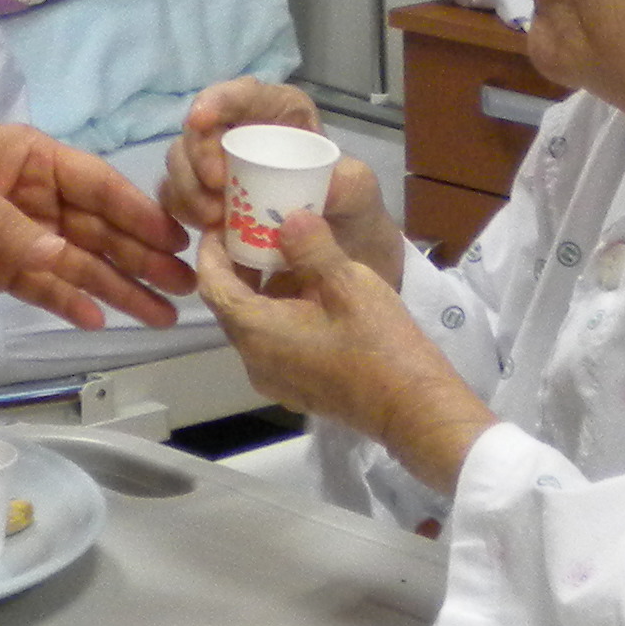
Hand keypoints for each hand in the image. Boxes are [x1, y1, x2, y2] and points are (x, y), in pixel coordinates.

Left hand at [0, 114, 191, 330]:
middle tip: (186, 289)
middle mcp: (38, 197)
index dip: (139, 213)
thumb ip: (10, 226)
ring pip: (78, 264)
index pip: (100, 186)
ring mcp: (19, 234)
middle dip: (142, 260)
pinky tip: (100, 322)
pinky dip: (68, 303)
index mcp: (36, 160)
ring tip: (158, 317)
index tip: (177, 240)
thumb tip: (64, 260)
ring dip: (117, 289)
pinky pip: (41, 286)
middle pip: (100, 231)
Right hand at [163, 81, 402, 280]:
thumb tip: (313, 190)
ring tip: (214, 222)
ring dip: (187, 188)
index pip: (248, 94)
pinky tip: (205, 234)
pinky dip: (181, 212)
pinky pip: (177, 197)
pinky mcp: (206, 201)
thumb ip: (350, 185)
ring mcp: (221, 168)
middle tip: (215, 194)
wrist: (343, 268)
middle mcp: (246, 135)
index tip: (201, 121)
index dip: (219, 99)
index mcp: (284, 118)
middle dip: (196, 155)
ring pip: (181, 161)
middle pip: (202, 127)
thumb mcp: (362, 197)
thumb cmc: (353, 217)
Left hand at [197, 210, 496, 490]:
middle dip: (238, 266)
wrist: (413, 408)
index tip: (222, 220)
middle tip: (256, 228)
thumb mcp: (349, 283)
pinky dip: (278, 314)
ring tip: (285, 253)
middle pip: (230, 306)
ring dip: (261, 290)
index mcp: (257, 333)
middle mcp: (254, 361)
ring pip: (252, 326)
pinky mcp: (295, 388)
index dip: (211, 250)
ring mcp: (274, 380)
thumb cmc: (379, 343)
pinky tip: (308, 293)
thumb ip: (312, 247)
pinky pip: (272, 344)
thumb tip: (288, 217)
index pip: (212, 285)